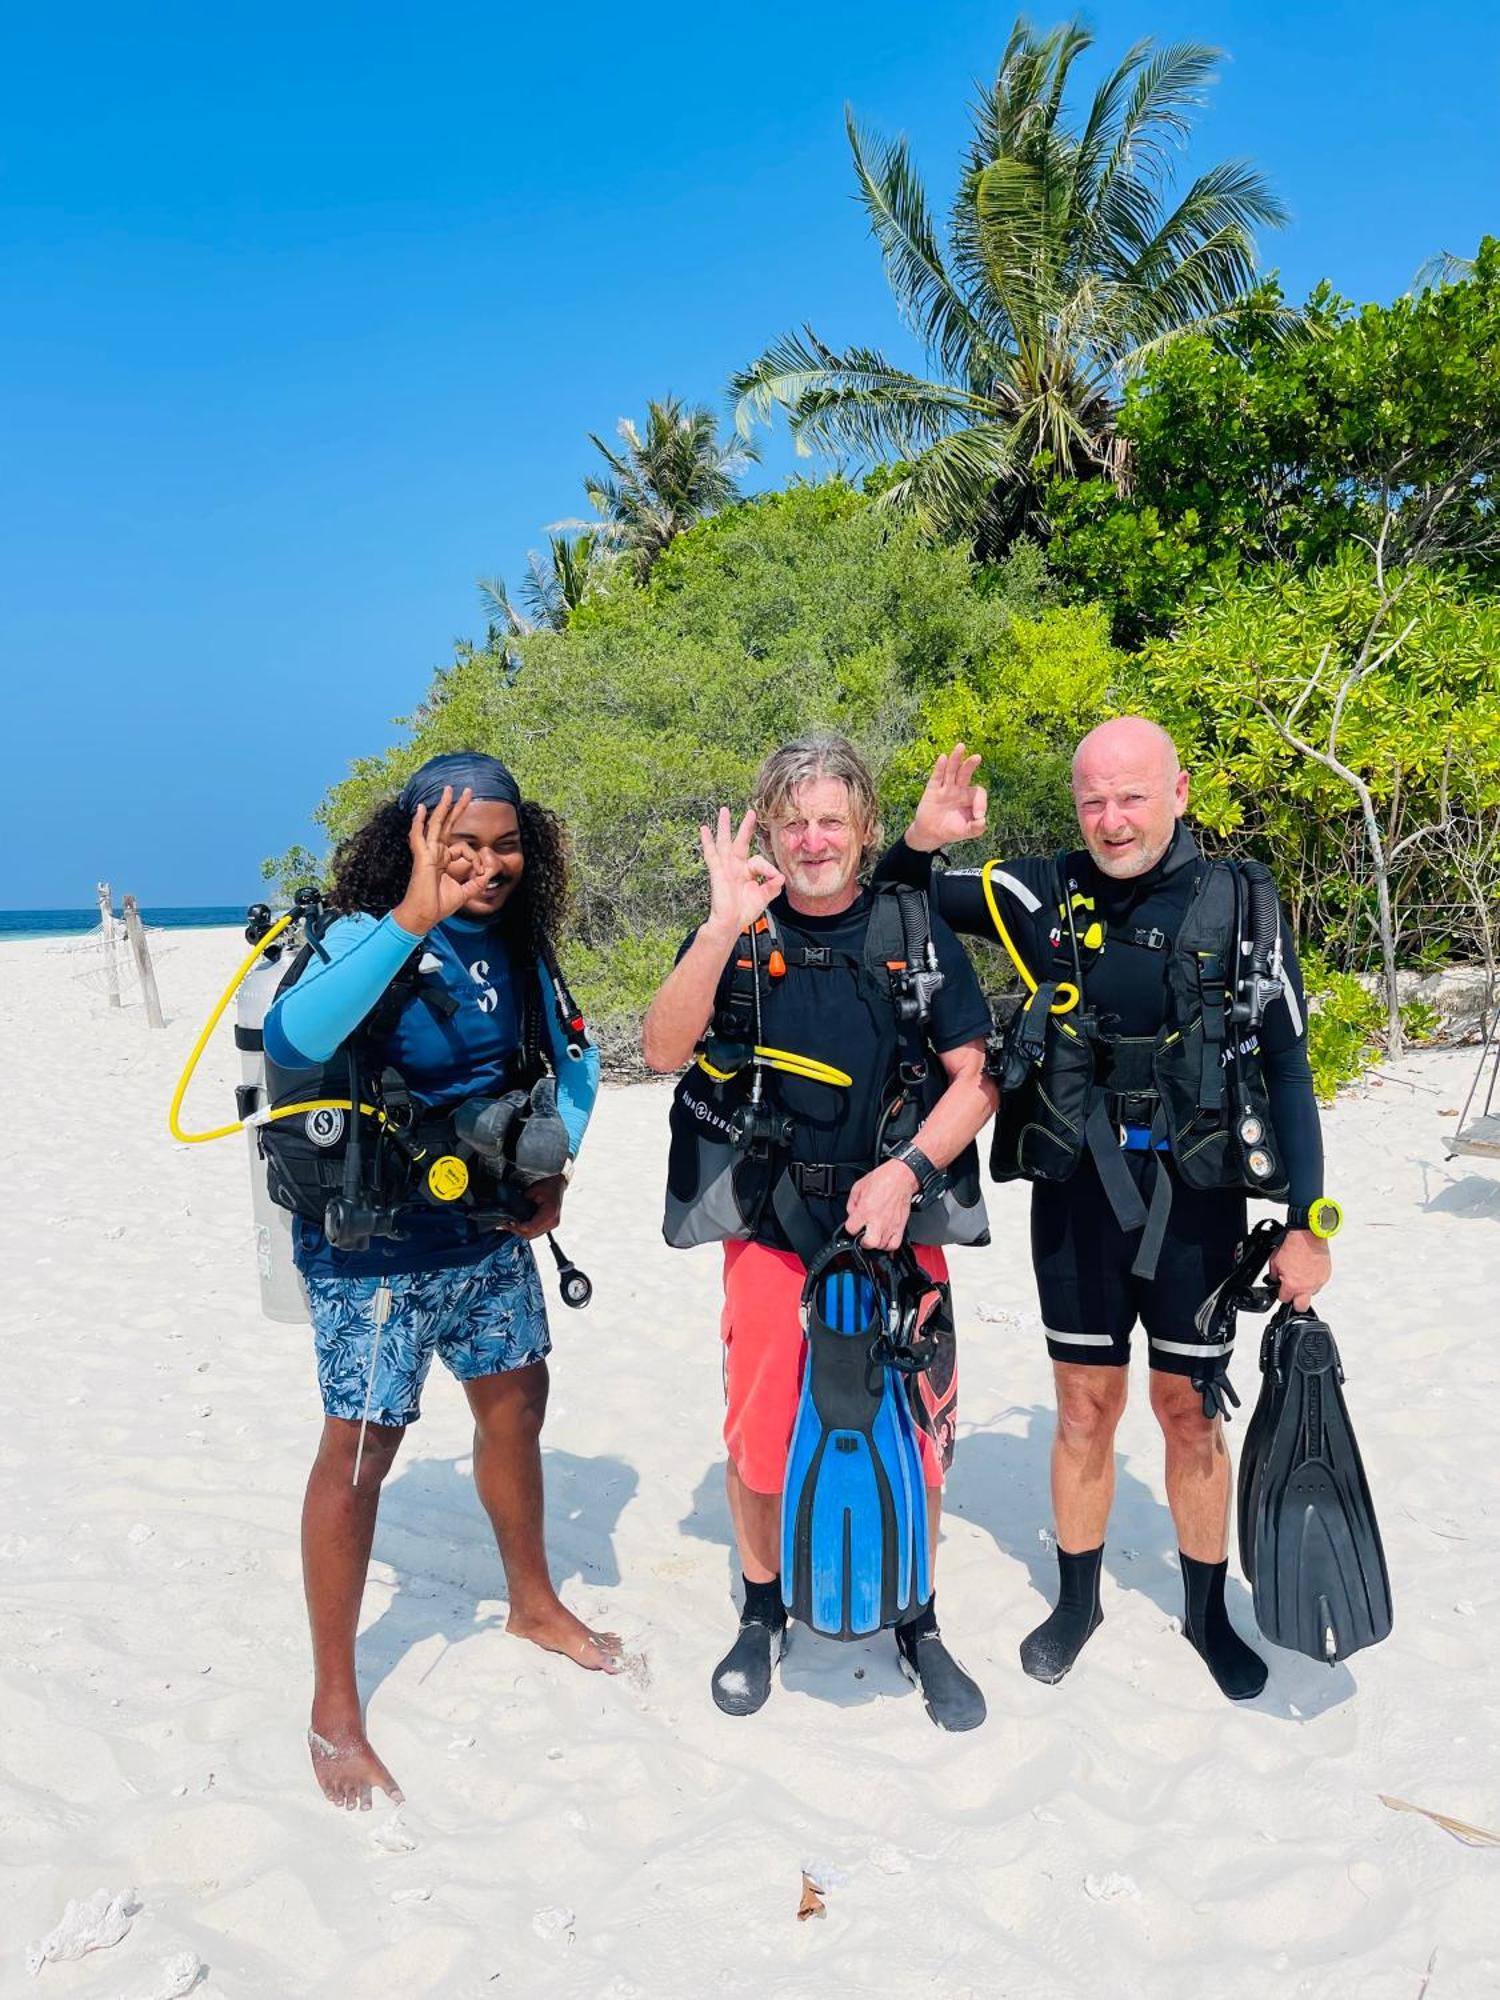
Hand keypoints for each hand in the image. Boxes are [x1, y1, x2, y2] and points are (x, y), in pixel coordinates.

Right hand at [391, 786, 496, 934]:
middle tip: (468, 791)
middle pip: (448, 824)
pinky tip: (421, 809)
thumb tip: (489, 871)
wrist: (424, 915)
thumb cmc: (440, 905)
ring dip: (443, 806)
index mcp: (445, 860)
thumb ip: (478, 881)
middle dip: (458, 807)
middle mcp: (436, 853)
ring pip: (436, 824)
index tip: (482, 873)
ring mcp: (428, 853)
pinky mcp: (422, 857)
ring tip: (449, 790)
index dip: (477, 859)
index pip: (465, 848)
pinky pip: (418, 836)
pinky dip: (419, 822)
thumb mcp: (466, 892)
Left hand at [509, 1175, 563, 1240]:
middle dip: (517, 1231)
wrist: (557, 1183)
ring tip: (510, 1224)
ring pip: (533, 1235)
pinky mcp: (549, 1224)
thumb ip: (523, 1202)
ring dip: (521, 1231)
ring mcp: (552, 1224)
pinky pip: (536, 1231)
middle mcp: (552, 1222)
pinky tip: (519, 1224)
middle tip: (506, 1224)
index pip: (531, 1228)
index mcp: (550, 1214)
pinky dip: (526, 1229)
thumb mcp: (533, 1190)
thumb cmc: (549, 1185)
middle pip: (531, 1234)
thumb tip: (512, 1212)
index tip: (509, 1222)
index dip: (518, 1227)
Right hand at [698, 807, 784, 938]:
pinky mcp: (717, 872)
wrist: (730, 923)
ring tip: (724, 810)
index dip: (769, 868)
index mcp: (747, 872)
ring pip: (724, 842)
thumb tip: (781, 876)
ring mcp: (725, 868)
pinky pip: (711, 854)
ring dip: (724, 826)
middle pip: (740, 842)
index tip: (777, 878)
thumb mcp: (763, 898)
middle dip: (745, 827)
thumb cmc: (744, 912)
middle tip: (750, 812)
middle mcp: (736, 867)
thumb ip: (773, 887)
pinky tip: (704, 829)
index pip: (760, 861)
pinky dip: (707, 841)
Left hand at [844, 1158, 918, 1251]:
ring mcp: (890, 1225)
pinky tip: (885, 1238)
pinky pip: (894, 1244)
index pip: (851, 1229)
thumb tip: (851, 1214)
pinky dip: (889, 1245)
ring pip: (881, 1246)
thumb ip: (852, 1203)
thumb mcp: (858, 1187)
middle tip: (864, 1234)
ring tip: (875, 1234)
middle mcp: (877, 1220)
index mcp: (865, 1210)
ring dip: (876, 1242)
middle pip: (868, 1243)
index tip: (854, 1224)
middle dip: (863, 1241)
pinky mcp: (900, 1226)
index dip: (851, 1227)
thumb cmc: (882, 1179)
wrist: (901, 1177)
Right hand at [906, 743, 986, 853]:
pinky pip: (937, 777)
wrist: (930, 834)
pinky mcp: (932, 790)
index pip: (978, 792)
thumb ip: (976, 828)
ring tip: (961, 746)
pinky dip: (939, 768)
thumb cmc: (951, 830)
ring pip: (951, 771)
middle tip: (978, 757)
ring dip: (956, 759)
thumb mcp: (966, 832)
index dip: (981, 802)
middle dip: (971, 765)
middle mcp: (958, 789)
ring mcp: (945, 788)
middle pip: (966, 773)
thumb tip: (983, 821)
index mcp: (969, 797)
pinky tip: (943, 757)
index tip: (979, 816)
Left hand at [1269, 1230, 1331, 1311]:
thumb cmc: (1293, 1245)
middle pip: (1301, 1307)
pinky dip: (1314, 1279)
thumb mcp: (1275, 1261)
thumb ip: (1274, 1274)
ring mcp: (1318, 1282)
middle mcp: (1306, 1287)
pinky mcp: (1326, 1276)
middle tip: (1293, 1293)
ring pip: (1312, 1294)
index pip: (1284, 1299)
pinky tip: (1309, 1270)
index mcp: (1292, 1284)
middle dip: (1296, 1303)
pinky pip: (1319, 1283)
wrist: (1308, 1236)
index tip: (1282, 1290)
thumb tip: (1275, 1279)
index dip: (1282, 1294)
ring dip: (1306, 1289)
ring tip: (1302, 1276)